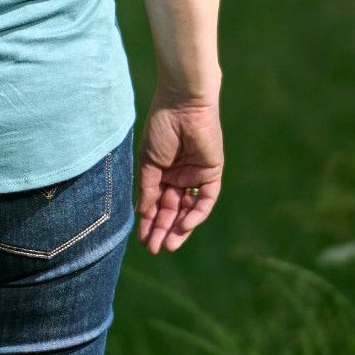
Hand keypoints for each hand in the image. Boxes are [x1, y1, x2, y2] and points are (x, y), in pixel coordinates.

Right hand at [134, 93, 222, 252]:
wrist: (182, 105)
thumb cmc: (161, 128)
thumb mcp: (149, 163)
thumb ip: (148, 189)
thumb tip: (143, 214)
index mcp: (162, 172)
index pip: (157, 203)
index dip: (150, 222)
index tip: (142, 240)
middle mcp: (179, 176)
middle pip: (172, 210)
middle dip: (163, 229)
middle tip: (154, 249)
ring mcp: (196, 175)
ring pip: (188, 209)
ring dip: (178, 227)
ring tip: (167, 245)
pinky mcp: (212, 173)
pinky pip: (205, 199)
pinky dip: (195, 214)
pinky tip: (183, 226)